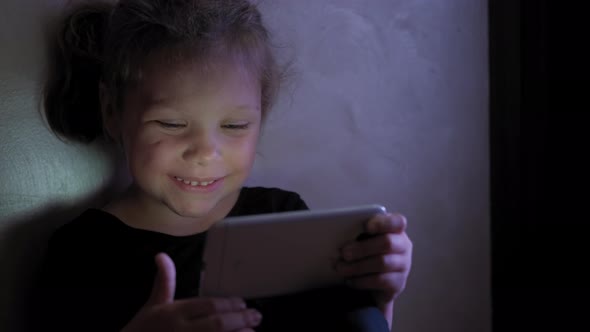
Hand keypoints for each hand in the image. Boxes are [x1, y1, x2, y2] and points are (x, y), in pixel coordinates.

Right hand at [122, 253, 261, 331]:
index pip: (207, 306)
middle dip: (240, 319)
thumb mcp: (152, 305)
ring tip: (252, 331)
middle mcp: (181, 330)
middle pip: (218, 324)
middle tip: (256, 315)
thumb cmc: (142, 330)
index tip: (242, 303)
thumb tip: (161, 255)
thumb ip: (164, 281)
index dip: (228, 304)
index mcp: (173, 313)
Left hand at [335, 213, 412, 326]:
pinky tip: (350, 280)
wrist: (374, 282)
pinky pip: (380, 281)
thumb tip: (338, 236)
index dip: (383, 223)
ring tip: (341, 268)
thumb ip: (357, 234)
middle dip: (362, 248)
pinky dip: (361, 281)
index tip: (367, 226)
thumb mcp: (363, 240)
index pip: (397, 222)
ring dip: (358, 266)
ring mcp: (403, 265)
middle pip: (387, 243)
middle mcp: (403, 246)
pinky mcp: (398, 284)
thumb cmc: (366, 253)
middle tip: (344, 252)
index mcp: (395, 229)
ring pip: (382, 263)